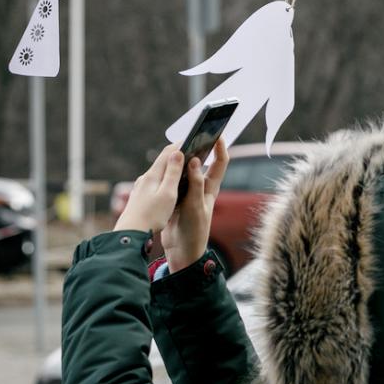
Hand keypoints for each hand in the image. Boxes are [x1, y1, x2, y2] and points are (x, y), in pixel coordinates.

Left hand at [114, 145, 184, 234]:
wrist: (130, 235)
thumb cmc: (151, 216)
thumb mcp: (167, 194)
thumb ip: (173, 173)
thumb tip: (177, 152)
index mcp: (153, 175)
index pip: (168, 153)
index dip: (182, 144)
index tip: (193, 139)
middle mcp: (145, 178)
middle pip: (163, 161)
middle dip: (178, 155)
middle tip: (192, 151)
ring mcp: (141, 188)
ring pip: (159, 173)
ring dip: (172, 168)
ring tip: (184, 168)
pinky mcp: (140, 197)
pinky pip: (155, 183)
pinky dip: (165, 180)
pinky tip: (169, 187)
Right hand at [161, 139, 228, 271]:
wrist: (182, 251)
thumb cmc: (194, 230)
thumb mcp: (195, 206)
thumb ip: (195, 184)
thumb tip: (194, 161)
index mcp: (211, 188)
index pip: (220, 162)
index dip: (220, 147)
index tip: (217, 133)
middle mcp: (201, 187)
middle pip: (202, 162)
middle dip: (198, 147)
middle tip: (191, 133)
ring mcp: (188, 192)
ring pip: (185, 170)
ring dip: (181, 159)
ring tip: (175, 145)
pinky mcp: (176, 198)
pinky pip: (173, 181)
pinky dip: (170, 173)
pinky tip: (163, 166)